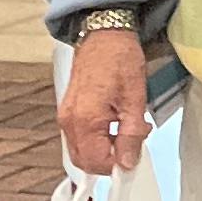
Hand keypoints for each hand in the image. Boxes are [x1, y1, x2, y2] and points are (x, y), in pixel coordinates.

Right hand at [59, 27, 149, 177]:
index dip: (118, 166)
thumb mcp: (135, 98)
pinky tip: (114, 126)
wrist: (103, 34)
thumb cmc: (120, 59)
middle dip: (109, 161)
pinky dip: (96, 140)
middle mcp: (69, 121)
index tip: (135, 158)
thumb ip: (131, 134)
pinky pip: (79, 138)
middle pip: (85, 162)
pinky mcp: (68, 111)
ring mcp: (66, 116)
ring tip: (125, 132)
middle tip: (132, 145)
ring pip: (81, 152)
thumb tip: (127, 162)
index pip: (97, 162)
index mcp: (85, 120)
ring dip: (103, 151)